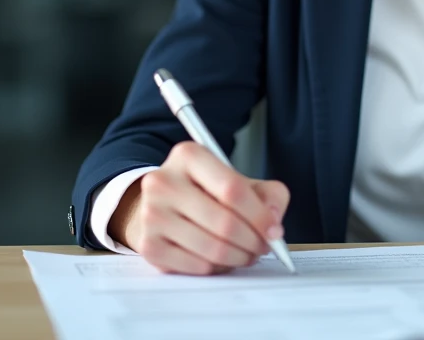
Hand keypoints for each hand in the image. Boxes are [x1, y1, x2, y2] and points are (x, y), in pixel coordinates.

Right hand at [110, 141, 289, 274]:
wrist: (161, 205)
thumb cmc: (205, 193)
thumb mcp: (238, 180)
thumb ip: (268, 194)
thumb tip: (273, 220)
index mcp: (188, 155)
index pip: (232, 189)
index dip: (260, 215)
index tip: (274, 230)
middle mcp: (163, 181)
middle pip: (224, 222)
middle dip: (253, 241)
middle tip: (263, 246)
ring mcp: (152, 214)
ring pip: (212, 249)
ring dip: (239, 257)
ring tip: (246, 253)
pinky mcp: (148, 245)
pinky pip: (197, 266)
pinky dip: (218, 268)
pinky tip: (222, 259)